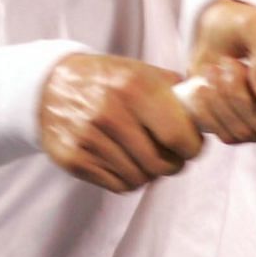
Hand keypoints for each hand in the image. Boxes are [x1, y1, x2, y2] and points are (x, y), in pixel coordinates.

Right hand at [39, 54, 203, 192]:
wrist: (48, 85)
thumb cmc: (105, 79)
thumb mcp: (140, 71)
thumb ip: (174, 90)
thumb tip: (207, 111)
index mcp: (134, 88)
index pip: (179, 137)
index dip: (192, 147)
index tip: (191, 145)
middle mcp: (111, 113)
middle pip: (161, 165)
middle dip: (173, 164)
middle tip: (171, 155)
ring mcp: (89, 138)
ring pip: (140, 179)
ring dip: (149, 172)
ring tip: (143, 155)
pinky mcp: (74, 159)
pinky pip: (118, 185)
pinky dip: (127, 178)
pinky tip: (123, 160)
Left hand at [184, 0, 255, 143]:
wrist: (215, 38)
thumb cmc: (243, 27)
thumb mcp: (255, 25)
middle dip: (240, 93)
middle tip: (227, 63)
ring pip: (247, 131)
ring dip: (222, 96)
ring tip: (214, 68)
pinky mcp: (245, 132)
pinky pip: (227, 135)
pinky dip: (210, 108)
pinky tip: (206, 87)